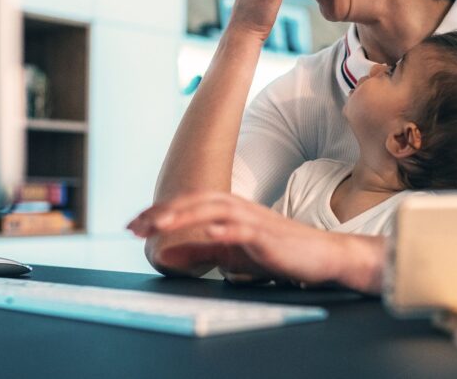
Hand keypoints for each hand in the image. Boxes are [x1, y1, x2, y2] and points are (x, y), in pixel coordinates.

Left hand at [127, 192, 385, 292]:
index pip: (189, 203)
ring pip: (215, 210)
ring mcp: (255, 221)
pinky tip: (208, 233)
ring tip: (160, 224)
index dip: (160, 211)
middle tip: (136, 225)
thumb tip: (165, 255)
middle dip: (164, 211)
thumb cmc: (277, 253)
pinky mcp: (269, 237)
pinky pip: (244, 230)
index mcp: (229, 209)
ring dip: (185, 215)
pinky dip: (224, 230)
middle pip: (197, 200)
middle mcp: (240, 208)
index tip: (134, 224)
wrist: (322, 256)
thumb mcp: (231, 253)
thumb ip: (200, 251)